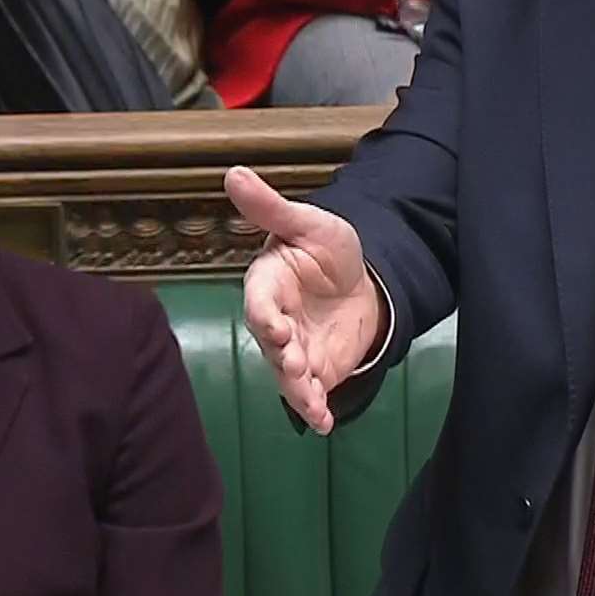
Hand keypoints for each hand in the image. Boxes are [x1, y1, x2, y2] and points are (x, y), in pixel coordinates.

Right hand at [226, 166, 387, 434]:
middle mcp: (273, 321)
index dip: (264, 314)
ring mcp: (292, 350)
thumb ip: (272, 208)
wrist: (360, 283)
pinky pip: (309, 394)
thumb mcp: (309, 223)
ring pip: (286, 374)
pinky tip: (323, 422)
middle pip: (270, 343)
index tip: (275, 325)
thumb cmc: (327, 250)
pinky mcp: (313, 372)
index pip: (258, 301)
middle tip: (296, 362)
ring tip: (311, 401)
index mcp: (268, 284)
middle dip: (283, 354)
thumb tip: (234, 173)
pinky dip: (314, 410)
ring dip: (297, 388)